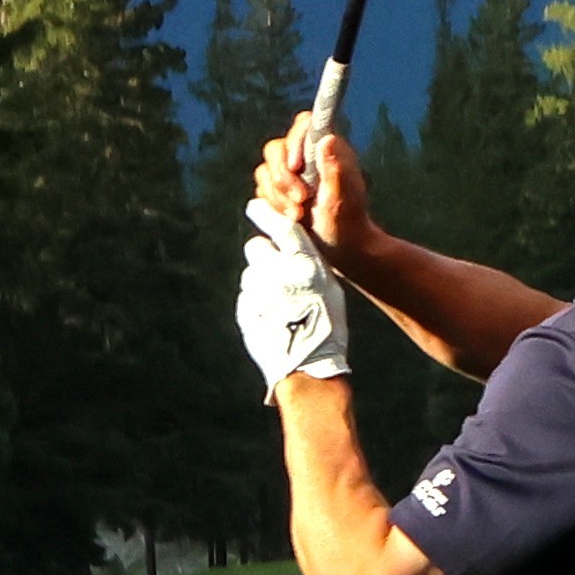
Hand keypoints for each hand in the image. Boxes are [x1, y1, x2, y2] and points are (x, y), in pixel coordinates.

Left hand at [234, 203, 353, 393]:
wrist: (307, 368)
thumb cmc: (326, 327)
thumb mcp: (329, 288)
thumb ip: (307, 263)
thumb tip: (288, 245)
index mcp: (306, 266)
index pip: (280, 227)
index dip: (266, 214)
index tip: (255, 206)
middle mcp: (279, 274)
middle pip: (256, 247)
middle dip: (264, 255)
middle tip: (278, 272)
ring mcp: (259, 293)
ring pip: (250, 272)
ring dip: (260, 280)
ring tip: (280, 303)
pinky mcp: (245, 309)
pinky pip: (246, 295)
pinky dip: (256, 301)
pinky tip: (272, 317)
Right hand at [249, 118, 370, 258]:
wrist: (341, 249)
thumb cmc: (348, 223)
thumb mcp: (343, 199)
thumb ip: (335, 169)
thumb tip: (327, 139)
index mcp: (326, 149)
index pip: (303, 125)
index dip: (294, 140)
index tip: (296, 166)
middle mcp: (305, 156)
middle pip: (275, 149)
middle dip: (283, 177)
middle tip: (301, 200)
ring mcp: (289, 173)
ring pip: (265, 171)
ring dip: (278, 195)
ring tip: (299, 214)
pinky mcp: (277, 191)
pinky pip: (261, 190)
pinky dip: (273, 205)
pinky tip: (290, 218)